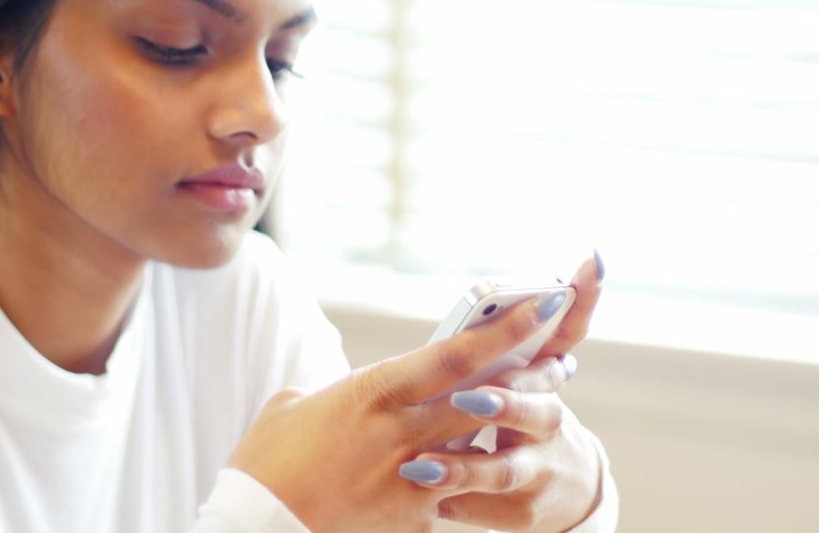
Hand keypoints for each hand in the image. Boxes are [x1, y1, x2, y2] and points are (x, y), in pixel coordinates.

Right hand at [228, 254, 603, 532]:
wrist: (259, 528)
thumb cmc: (268, 462)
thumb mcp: (293, 407)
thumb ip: (332, 390)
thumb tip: (341, 390)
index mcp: (373, 392)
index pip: (455, 355)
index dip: (505, 330)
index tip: (541, 308)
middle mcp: (402, 432)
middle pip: (485, 398)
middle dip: (528, 377)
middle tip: (559, 361)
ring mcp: (413, 478)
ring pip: (483, 445)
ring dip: (510, 427)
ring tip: (534, 413)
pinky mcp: (415, 518)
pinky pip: (455, 493)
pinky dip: (467, 477)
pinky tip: (477, 471)